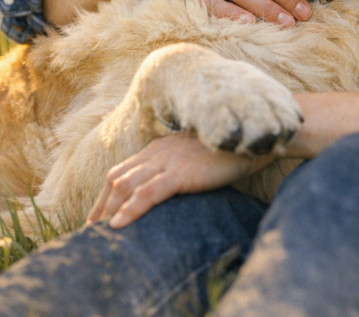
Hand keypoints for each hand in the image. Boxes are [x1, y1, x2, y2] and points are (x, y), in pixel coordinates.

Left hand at [87, 133, 265, 228]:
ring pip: (126, 185)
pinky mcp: (182, 172)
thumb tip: (167, 186)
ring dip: (108, 210)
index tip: (98, 215)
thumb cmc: (229, 151)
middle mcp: (159, 150)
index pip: (123, 170)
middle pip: (117, 178)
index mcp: (161, 146)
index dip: (107, 194)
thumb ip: (179, 166)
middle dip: (101, 204)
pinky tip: (119, 225)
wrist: (253, 140)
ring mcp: (169, 160)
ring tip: (97, 233)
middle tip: (89, 229)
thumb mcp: (196, 157)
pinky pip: (148, 193)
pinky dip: (130, 209)